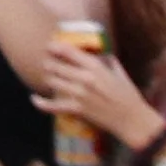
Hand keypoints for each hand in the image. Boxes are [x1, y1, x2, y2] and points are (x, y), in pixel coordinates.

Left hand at [32, 44, 160, 149]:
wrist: (132, 120)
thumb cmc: (128, 95)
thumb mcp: (119, 72)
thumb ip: (106, 60)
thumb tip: (96, 52)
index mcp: (95, 67)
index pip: (68, 51)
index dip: (55, 46)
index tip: (49, 45)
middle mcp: (84, 78)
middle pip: (55, 65)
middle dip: (49, 62)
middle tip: (47, 62)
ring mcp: (79, 94)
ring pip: (52, 81)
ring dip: (48, 78)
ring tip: (48, 77)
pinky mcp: (76, 109)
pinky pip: (53, 106)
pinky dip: (41, 103)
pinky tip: (34, 99)